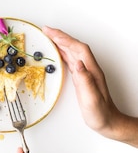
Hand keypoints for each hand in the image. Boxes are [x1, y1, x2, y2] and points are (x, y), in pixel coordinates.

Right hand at [43, 26, 137, 146]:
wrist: (108, 122)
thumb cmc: (100, 113)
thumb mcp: (92, 99)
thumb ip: (85, 81)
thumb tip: (78, 63)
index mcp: (91, 71)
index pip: (78, 49)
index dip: (64, 39)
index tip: (51, 32)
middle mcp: (89, 69)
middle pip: (74, 46)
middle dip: (60, 36)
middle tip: (45, 30)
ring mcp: (85, 72)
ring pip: (72, 52)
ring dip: (60, 42)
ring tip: (47, 37)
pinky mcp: (81, 77)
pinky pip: (70, 60)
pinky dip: (61, 52)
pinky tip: (55, 52)